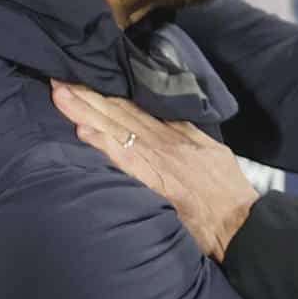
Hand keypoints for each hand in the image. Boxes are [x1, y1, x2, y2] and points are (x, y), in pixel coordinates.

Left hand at [53, 82, 259, 260]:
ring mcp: (158, 160)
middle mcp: (164, 142)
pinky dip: (103, 143)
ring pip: (116, 129)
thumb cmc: (228, 190)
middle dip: (88, 95)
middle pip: (120, 112)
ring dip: (87, 111)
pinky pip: (124, 158)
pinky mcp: (155, 182)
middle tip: (58, 78)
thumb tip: (166, 118)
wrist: (238, 220)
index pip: (134, 106)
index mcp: (177, 133)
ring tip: (61, 95)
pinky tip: (82, 130)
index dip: (107, 92)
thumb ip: (187, 133)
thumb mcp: (212, 150)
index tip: (81, 79)